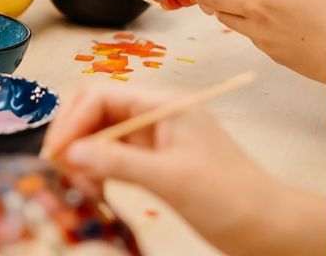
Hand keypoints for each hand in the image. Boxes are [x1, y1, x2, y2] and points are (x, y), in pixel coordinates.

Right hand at [40, 84, 325, 255]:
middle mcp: (153, 115)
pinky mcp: (152, 162)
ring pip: (99, 137)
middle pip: (94, 112)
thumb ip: (119, 163)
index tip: (56, 152)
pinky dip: (96, 172)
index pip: (100, 96)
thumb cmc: (232, 197)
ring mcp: (151, 139)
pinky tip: (95, 191)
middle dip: (73, 138)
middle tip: (60, 170)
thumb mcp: (172, 178)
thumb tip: (70, 153)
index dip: (72, 120)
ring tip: (81, 187)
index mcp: (162, 104)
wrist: (269, 228)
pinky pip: (110, 159)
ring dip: (83, 158)